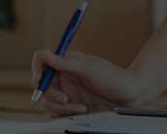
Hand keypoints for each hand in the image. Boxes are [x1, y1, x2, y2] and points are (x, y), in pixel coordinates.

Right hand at [29, 49, 143, 116]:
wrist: (129, 97)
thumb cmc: (114, 78)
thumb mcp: (89, 67)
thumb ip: (65, 62)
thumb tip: (45, 54)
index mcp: (66, 62)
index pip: (42, 61)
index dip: (37, 68)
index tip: (39, 78)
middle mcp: (64, 76)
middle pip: (41, 84)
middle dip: (50, 93)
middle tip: (64, 98)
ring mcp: (67, 92)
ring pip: (48, 101)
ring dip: (61, 106)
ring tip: (80, 106)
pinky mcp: (71, 106)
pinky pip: (57, 112)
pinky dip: (67, 113)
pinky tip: (83, 110)